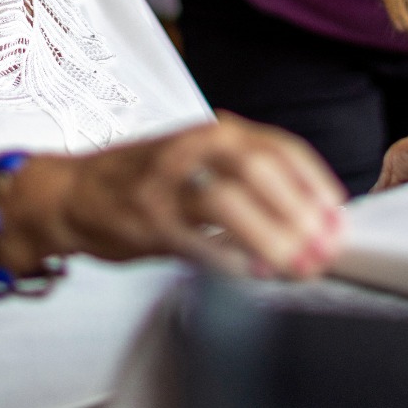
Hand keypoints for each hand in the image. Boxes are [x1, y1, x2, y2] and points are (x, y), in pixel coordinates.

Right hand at [34, 113, 346, 278]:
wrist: (71, 193)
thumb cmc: (142, 179)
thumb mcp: (199, 159)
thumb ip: (247, 178)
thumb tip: (309, 217)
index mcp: (213, 131)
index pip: (279, 148)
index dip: (314, 183)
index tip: (337, 215)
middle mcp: (190, 149)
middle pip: (258, 169)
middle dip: (299, 212)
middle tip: (324, 247)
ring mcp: (165, 185)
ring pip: (227, 201)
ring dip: (270, 237)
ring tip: (295, 266)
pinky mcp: (145, 222)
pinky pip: (193, 242)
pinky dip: (228, 261)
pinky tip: (252, 276)